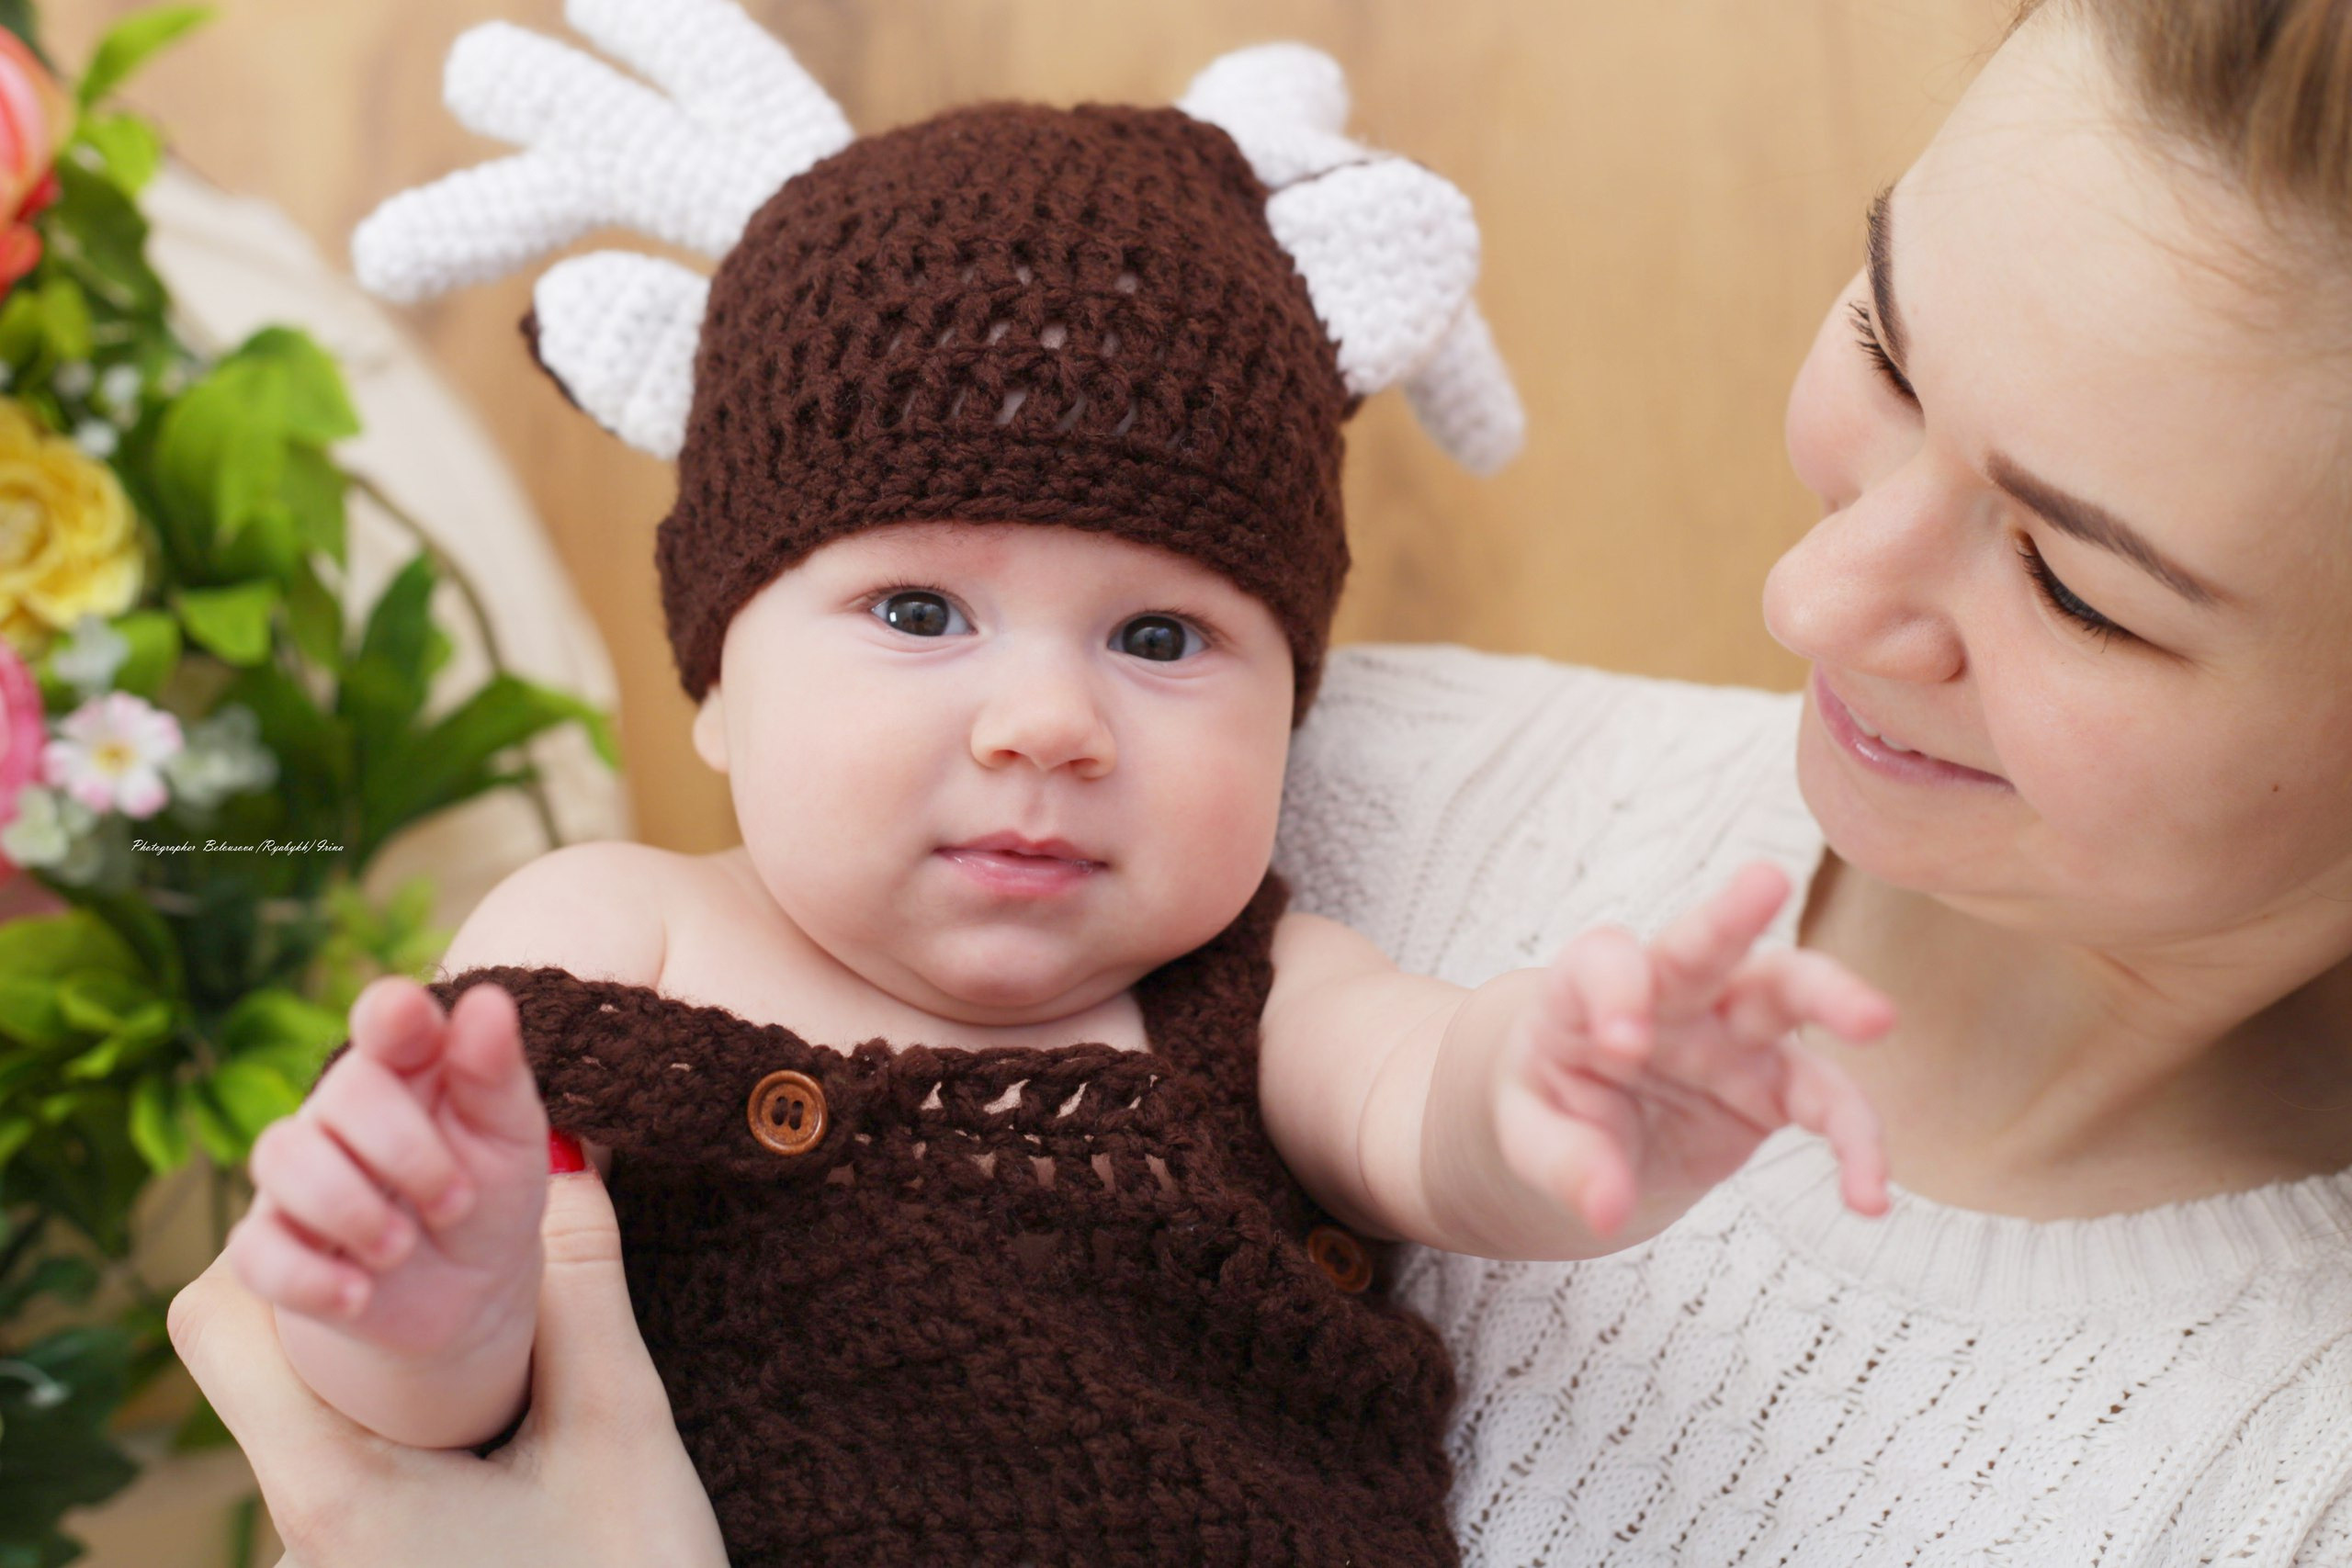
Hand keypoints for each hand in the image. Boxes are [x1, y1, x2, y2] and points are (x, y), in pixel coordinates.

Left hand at [169, 1165, 729, 1567]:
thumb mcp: (624, 1430)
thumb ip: (584, 1285)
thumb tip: (568, 1156)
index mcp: (335, 1490)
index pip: (216, 1319)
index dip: (275, 1227)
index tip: (376, 1189)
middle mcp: (304, 1529)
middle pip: (250, 1355)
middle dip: (330, 1264)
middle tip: (436, 1220)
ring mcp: (332, 1558)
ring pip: (299, 1405)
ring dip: (368, 1328)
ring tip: (475, 1289)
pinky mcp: (373, 1565)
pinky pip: (344, 1456)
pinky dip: (392, 1392)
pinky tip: (488, 1381)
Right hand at [227, 978, 548, 1357]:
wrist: (469, 1296)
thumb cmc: (491, 1196)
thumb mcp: (511, 1139)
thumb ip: (495, 1073)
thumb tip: (488, 1002)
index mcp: (409, 1067)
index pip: (386, 1018)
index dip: (391, 1014)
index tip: (406, 1018)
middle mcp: (342, 1109)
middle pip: (343, 1092)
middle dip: (405, 1151)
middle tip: (457, 1201)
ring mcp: (298, 1174)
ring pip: (281, 1157)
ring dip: (351, 1209)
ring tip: (403, 1250)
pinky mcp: (270, 1243)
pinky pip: (255, 1250)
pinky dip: (306, 1276)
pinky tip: (357, 1294)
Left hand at [1496, 860, 1894, 1241]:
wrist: (1587, 1129)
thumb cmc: (1551, 1108)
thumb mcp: (1530, 1137)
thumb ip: (1566, 1165)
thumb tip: (1606, 1209)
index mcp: (1590, 989)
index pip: (1606, 962)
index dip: (1617, 990)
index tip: (1622, 1043)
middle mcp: (1670, 994)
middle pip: (1709, 943)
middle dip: (1736, 911)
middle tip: (1768, 880)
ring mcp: (1732, 1031)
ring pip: (1788, 993)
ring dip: (1833, 998)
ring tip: (1878, 1018)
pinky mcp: (1776, 1083)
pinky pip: (1826, 1101)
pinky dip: (1854, 1141)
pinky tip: (1868, 1196)